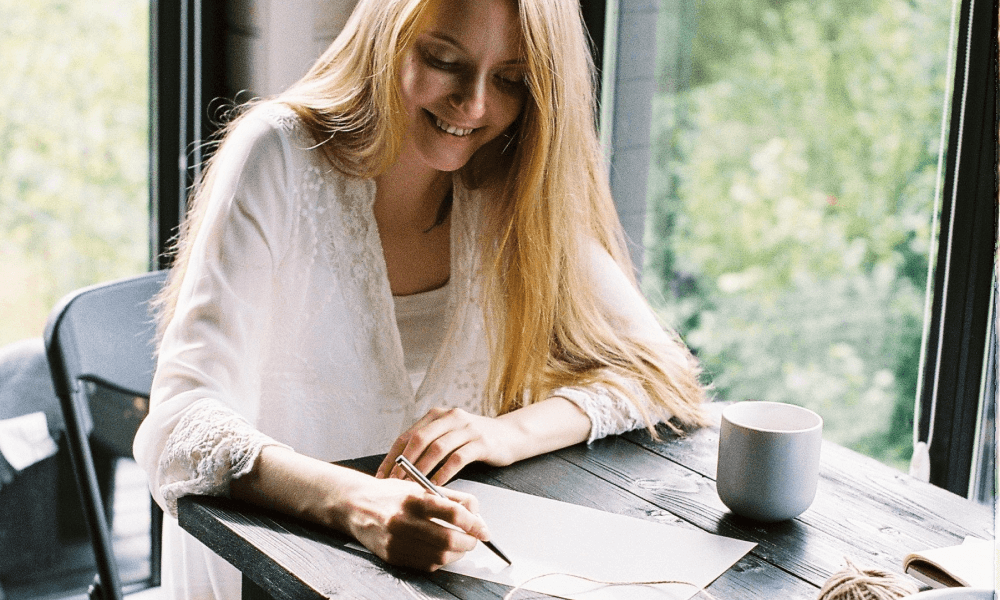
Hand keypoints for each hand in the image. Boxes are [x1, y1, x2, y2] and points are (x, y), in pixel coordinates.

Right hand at [343, 475, 488, 570]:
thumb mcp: (420, 486)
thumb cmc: (391, 494)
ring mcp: (396, 541)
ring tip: (460, 545)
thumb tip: (476, 512)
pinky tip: (442, 551)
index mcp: (413, 498)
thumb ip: (450, 497)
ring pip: (439, 557)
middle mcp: (403, 520)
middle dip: (469, 542)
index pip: (452, 512)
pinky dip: (440, 560)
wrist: (356, 505)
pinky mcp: (392, 556)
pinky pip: (425, 565)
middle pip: (448, 539)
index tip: (483, 528)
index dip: (474, 523)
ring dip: (457, 554)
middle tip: (475, 539)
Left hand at [376, 407, 515, 484]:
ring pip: (437, 448)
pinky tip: (436, 485)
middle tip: (393, 482)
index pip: (408, 434)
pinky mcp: (481, 442)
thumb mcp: (450, 435)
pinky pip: (458, 458)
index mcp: (438, 415)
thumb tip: (400, 467)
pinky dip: (444, 473)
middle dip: (404, 462)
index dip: (393, 456)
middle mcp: (451, 417)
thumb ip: (429, 444)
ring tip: (411, 485)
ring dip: (422, 469)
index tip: (382, 475)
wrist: (511, 436)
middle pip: (420, 438)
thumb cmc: (476, 440)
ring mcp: (467, 428)